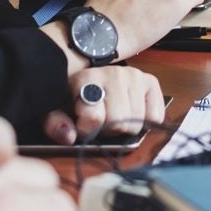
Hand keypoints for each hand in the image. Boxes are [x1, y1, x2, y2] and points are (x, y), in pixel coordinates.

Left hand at [44, 65, 166, 144]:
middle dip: (107, 129)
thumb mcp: (55, 109)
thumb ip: (55, 124)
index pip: (94, 117)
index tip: (80, 126)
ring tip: (113, 117)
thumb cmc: (73, 97)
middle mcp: (114, 73)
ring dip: (124, 126)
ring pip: (136, 122)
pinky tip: (131, 114)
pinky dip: (145, 122)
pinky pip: (154, 116)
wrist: (90, 77)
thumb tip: (69, 136)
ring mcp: (134, 76)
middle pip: (118, 122)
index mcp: (86, 78)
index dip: (86, 130)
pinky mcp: (150, 82)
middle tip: (100, 122)